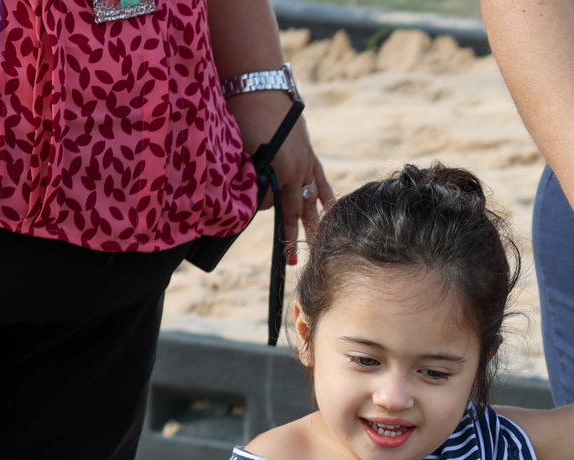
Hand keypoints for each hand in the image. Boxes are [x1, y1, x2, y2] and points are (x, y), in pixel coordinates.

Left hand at [228, 91, 334, 265]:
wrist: (259, 84)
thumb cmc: (242, 114)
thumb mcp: (241, 150)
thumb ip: (250, 178)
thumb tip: (258, 201)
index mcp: (280, 171)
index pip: (277, 209)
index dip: (279, 230)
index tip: (284, 254)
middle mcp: (298, 170)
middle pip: (298, 208)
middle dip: (299, 235)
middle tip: (298, 260)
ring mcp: (306, 161)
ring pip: (313, 197)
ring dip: (316, 221)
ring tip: (321, 242)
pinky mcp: (309, 153)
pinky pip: (321, 181)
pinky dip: (326, 197)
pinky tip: (332, 211)